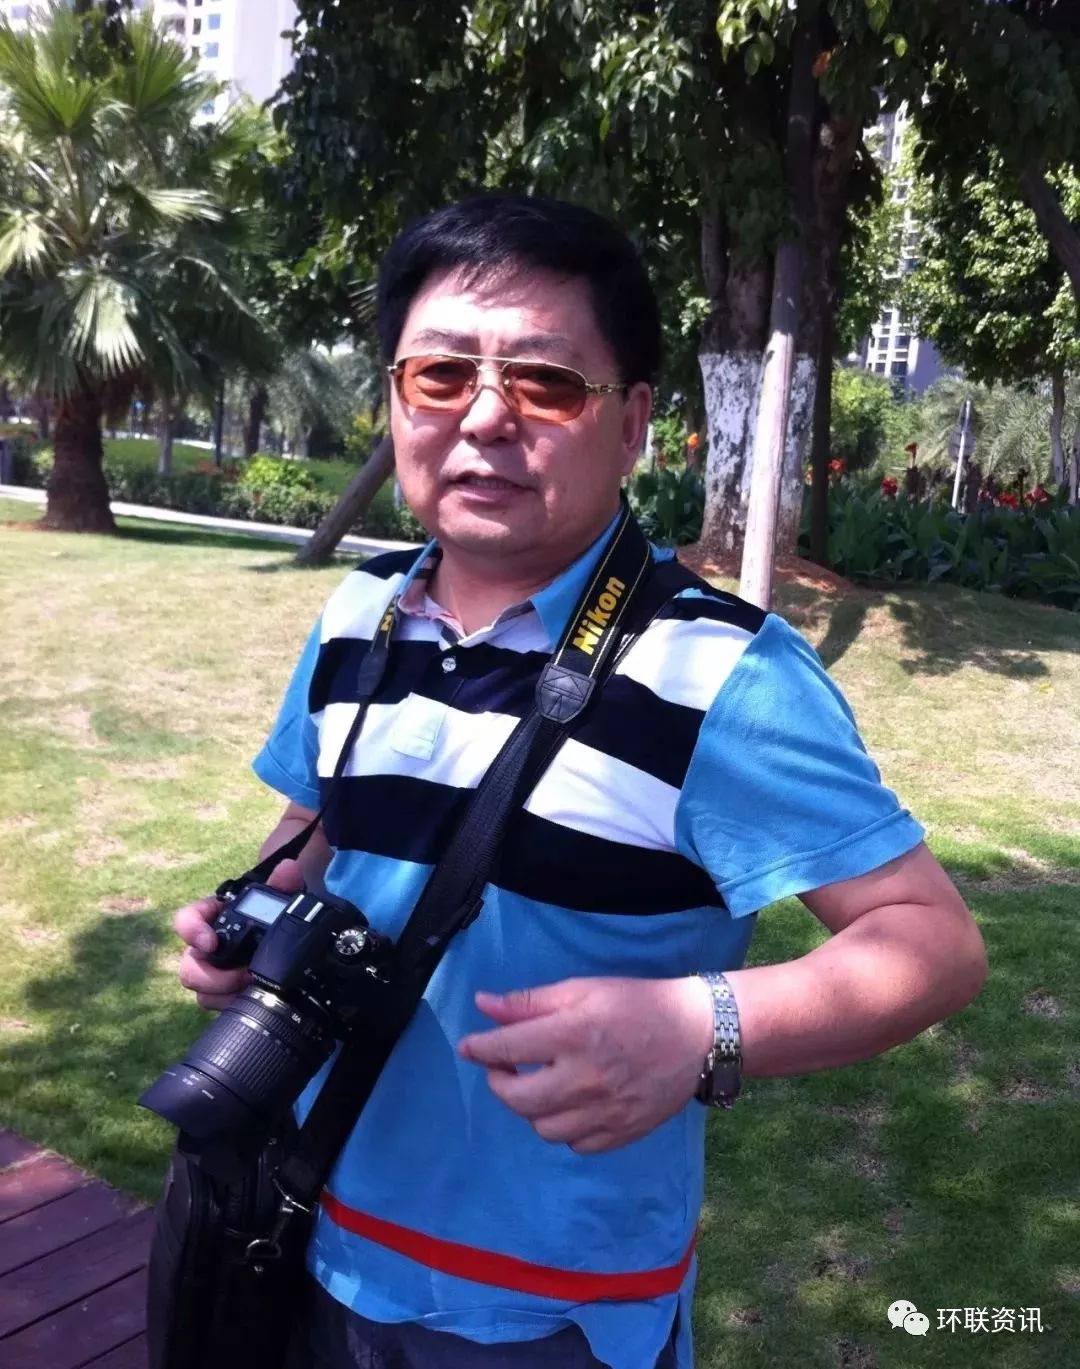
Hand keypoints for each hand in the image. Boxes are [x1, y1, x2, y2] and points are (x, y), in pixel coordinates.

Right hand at [174, 859, 304, 1010]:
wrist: (281, 935)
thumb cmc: (270, 913)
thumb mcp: (278, 898)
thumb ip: (283, 883)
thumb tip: (288, 869)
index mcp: (212, 919)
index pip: (185, 921)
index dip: (191, 931)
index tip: (210, 942)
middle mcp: (206, 948)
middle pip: (189, 968)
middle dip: (213, 977)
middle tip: (244, 975)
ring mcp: (213, 974)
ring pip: (202, 993)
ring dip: (225, 994)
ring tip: (253, 988)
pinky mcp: (224, 994)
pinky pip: (218, 1006)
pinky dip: (233, 1005)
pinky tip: (253, 1000)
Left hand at [458, 977, 713, 1153]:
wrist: (697, 1035)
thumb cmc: (637, 1003)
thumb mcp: (584, 989)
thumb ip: (531, 1001)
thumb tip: (483, 1005)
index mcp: (573, 1035)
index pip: (506, 1049)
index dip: (480, 1048)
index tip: (469, 1046)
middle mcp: (584, 1078)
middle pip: (518, 1099)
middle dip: (499, 1083)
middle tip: (503, 1068)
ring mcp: (604, 1112)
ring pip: (542, 1127)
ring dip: (531, 1106)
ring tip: (540, 1084)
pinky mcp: (621, 1133)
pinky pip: (575, 1144)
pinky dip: (564, 1126)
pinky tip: (571, 1104)